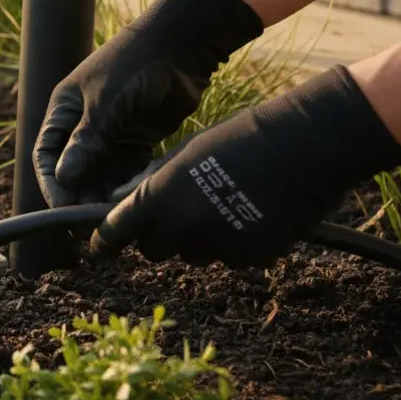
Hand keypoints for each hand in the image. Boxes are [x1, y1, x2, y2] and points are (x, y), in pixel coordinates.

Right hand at [33, 0, 264, 207]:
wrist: (181, 44)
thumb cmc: (135, 64)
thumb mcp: (107, 103)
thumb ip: (87, 141)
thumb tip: (63, 178)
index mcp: (64, 109)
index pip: (47, 155)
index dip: (52, 184)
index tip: (63, 209)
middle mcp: (82, 124)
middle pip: (73, 170)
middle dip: (79, 197)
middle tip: (90, 225)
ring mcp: (110, 133)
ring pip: (100, 174)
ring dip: (103, 196)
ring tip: (112, 219)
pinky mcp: (137, 139)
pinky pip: (126, 171)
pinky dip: (126, 187)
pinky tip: (132, 202)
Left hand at [92, 66, 400, 268]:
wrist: (302, 147)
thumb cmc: (238, 139)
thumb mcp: (183, 154)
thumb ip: (149, 182)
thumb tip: (116, 201)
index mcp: (160, 195)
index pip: (117, 231)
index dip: (105, 242)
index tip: (98, 248)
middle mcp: (183, 226)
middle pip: (153, 251)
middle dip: (159, 238)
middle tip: (177, 215)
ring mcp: (218, 245)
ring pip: (193, 256)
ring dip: (198, 241)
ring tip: (223, 205)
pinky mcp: (249, 258)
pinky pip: (230, 260)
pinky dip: (233, 246)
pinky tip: (251, 216)